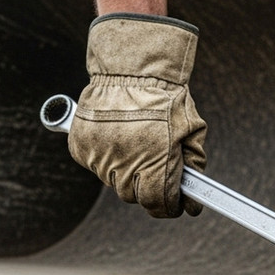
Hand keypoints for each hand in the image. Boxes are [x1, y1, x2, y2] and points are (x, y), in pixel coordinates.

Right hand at [68, 14, 206, 217]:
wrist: (130, 68)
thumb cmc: (165, 97)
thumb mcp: (192, 129)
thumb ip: (193, 166)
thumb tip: (192, 199)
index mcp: (155, 164)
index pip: (158, 204)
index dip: (168, 207)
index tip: (173, 203)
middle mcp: (124, 166)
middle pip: (134, 196)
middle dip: (147, 187)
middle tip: (154, 165)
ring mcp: (99, 158)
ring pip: (113, 181)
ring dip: (125, 170)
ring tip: (135, 141)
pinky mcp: (80, 148)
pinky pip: (95, 164)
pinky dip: (105, 156)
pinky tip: (116, 136)